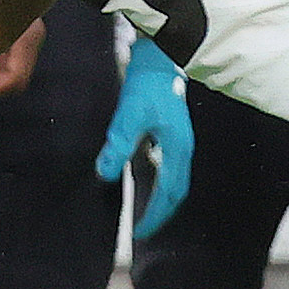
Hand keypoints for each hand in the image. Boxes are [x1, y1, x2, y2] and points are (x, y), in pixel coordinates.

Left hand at [95, 36, 191, 239]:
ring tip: (145, 213)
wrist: (161, 57)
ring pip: (175, 180)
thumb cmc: (148, 85)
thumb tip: (104, 173)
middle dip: (162, 213)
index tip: (140, 231)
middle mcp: (183, 149)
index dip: (155, 215)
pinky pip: (169, 167)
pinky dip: (159, 182)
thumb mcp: (129, 116)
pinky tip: (144, 182)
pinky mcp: (173, 134)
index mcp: (177, 149)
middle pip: (177, 192)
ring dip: (162, 199)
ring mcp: (180, 141)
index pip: (168, 193)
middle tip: (144, 229)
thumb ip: (118, 145)